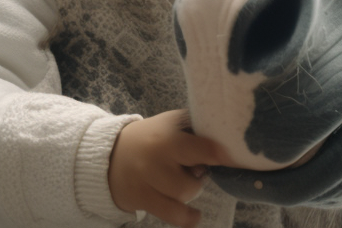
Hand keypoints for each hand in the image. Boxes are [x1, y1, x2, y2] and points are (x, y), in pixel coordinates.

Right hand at [108, 110, 222, 227]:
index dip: (218, 155)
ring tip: (181, 180)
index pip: (199, 148)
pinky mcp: (141, 198)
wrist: (109, 154)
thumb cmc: (152, 137)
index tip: (232, 159)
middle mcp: (155, 159)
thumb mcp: (171, 124)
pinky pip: (169, 214)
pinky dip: (186, 217)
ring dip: (190, 191)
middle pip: (191, 180)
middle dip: (199, 176)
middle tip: (193, 168)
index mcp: (167, 136)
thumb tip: (228, 136)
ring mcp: (146, 180)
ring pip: (183, 195)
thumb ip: (196, 128)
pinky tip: (195, 217)